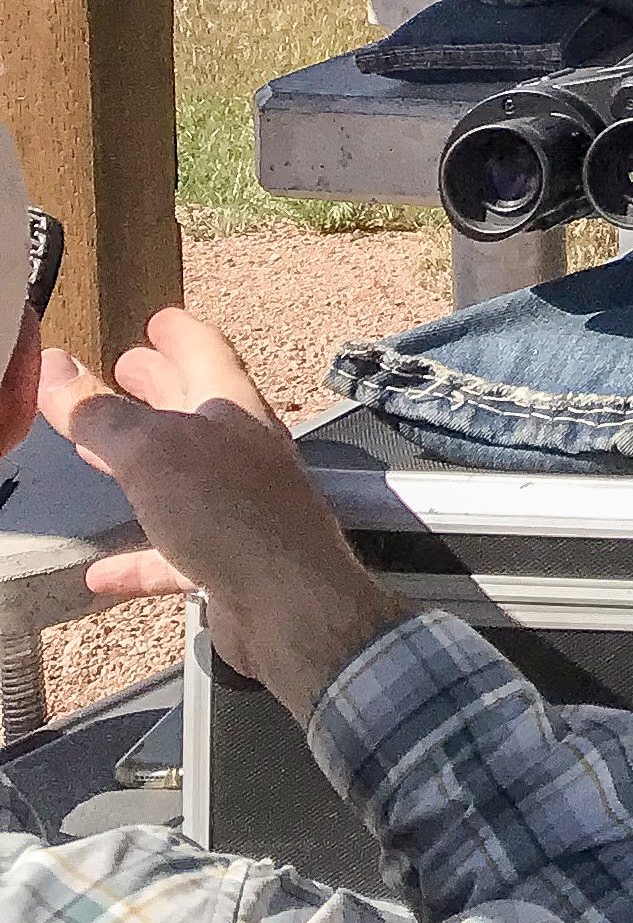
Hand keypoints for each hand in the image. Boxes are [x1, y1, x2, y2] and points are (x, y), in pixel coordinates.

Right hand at [44, 309, 401, 720]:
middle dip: (160, 386)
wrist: (288, 604)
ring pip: (183, 477)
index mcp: (233, 411)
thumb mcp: (151, 453)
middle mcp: (241, 452)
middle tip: (127, 370)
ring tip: (101, 452)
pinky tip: (103, 571)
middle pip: (196, 409)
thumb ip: (100, 414)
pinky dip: (139, 556)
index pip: (207, 354)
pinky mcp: (229, 562)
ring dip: (144, 462)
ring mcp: (238, 507)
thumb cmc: (232, 515)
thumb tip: (54, 364)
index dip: (180, 333)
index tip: (159, 319)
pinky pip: (173, 553)